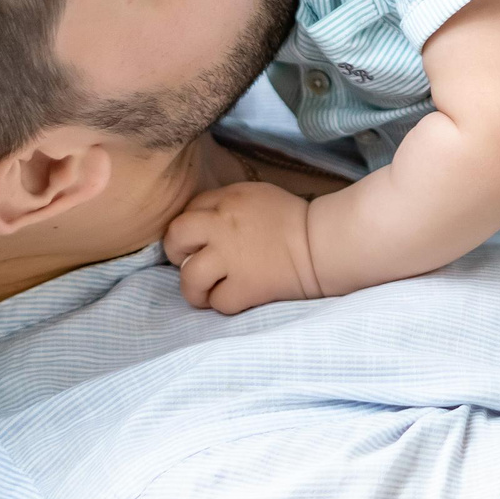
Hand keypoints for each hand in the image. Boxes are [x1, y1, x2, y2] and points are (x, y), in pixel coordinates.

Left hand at [164, 180, 324, 315]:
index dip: (189, 230)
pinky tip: (235, 297)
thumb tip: (199, 225)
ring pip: (189, 277)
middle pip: (176, 237)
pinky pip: (218, 302)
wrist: (323, 245)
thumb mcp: (256, 196)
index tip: (199, 242)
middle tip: (190, 263)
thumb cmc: (294, 220)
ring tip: (207, 291)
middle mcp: (223, 226)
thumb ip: (225, 205)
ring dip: (194, 289)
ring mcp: (232, 258)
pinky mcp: (246, 286)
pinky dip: (223, 303)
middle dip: (176, 253)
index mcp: (228, 200)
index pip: (187, 212)